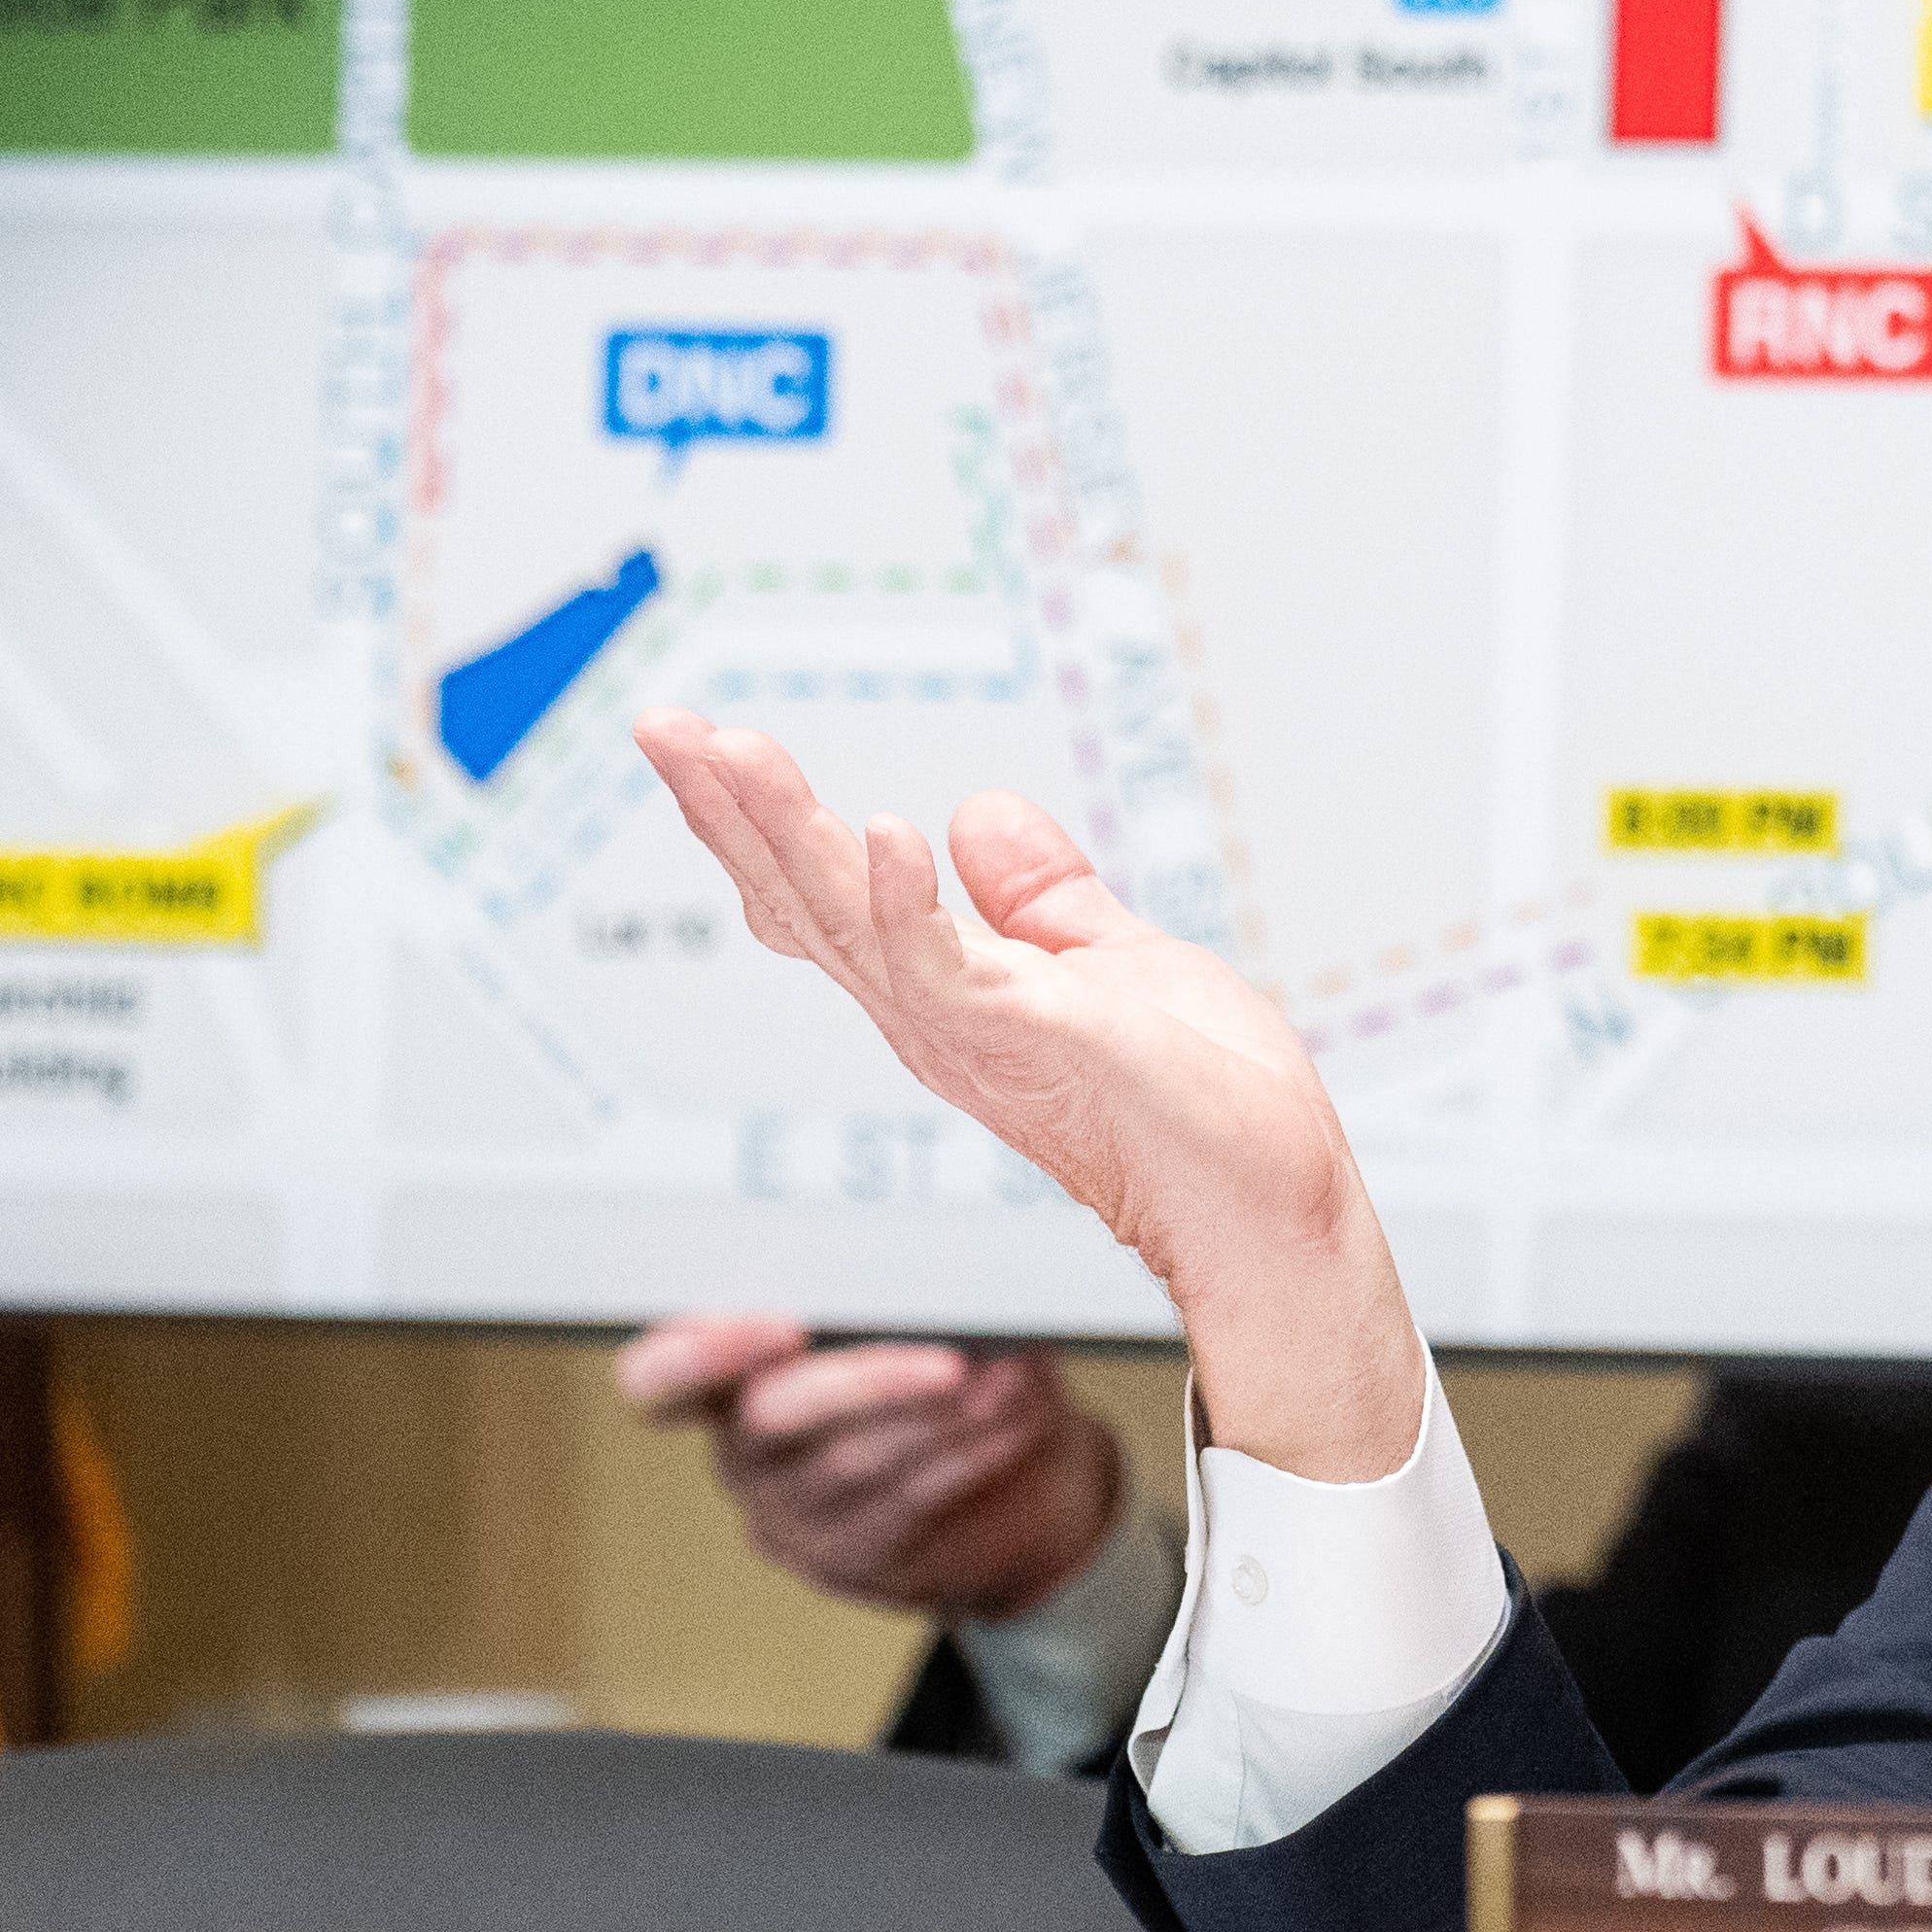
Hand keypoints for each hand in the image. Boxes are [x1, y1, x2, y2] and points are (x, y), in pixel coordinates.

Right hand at [619, 1314, 1124, 1621]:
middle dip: (866, 1384)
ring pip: (849, 1462)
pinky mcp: (846, 1558)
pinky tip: (1010, 1424)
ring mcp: (789, 1511)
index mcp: (733, 1372)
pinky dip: (964, 1459)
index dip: (692, 1358)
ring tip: (1007, 1385)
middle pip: (770, 1418)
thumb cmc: (958, 1368)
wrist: (1016, 1482)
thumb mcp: (930, 1317)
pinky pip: (900, 1507)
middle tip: (948, 1365)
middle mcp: (744, 1447)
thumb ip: (910, 1294)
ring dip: (939, 1420)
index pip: (659, 1377)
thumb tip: (947, 1269)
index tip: (774, 1328)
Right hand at [632, 709, 1428, 1483]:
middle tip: (663, 728)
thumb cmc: (1204, 1105)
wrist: (1268, 1203)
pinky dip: (905, 897)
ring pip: (845, 919)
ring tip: (728, 751)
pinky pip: (942, 965)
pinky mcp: (1025, 1036)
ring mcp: (969, 1029)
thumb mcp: (1113, 960)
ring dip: (782, 831)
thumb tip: (979, 814)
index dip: (763, 824)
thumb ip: (1043, 897)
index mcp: (948, 993)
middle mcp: (933, 1016)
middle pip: (804, 901)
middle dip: (731, 811)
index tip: (708, 745)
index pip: (829, 897)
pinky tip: (878, 831)